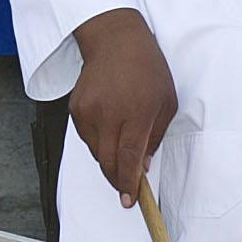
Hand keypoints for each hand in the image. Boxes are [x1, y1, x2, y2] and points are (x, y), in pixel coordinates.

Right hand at [66, 7, 177, 203]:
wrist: (114, 41)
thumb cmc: (147, 69)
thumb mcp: (166, 102)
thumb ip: (155, 136)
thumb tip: (141, 165)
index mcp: (136, 112)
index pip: (128, 157)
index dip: (128, 183)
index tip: (130, 200)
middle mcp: (109, 113)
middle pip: (108, 161)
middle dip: (117, 179)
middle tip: (126, 187)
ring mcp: (89, 111)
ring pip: (97, 152)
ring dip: (109, 158)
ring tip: (122, 143)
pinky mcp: (76, 109)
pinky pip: (87, 138)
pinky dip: (99, 141)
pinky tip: (110, 126)